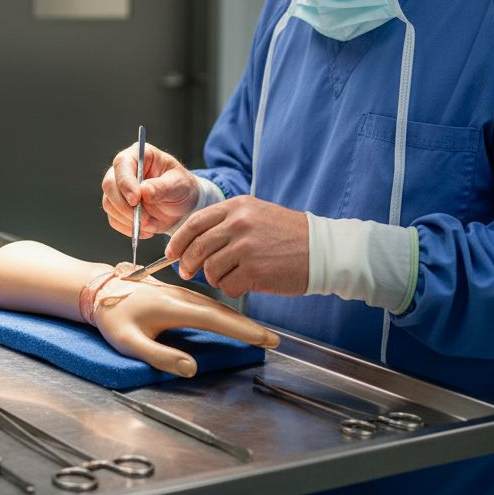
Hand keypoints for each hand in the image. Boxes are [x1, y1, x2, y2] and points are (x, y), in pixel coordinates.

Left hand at [93, 268, 279, 376]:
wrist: (97, 290)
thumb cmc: (111, 317)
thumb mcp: (130, 343)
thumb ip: (160, 356)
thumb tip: (190, 368)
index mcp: (173, 307)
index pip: (216, 320)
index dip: (242, 330)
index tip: (263, 338)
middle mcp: (181, 297)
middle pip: (222, 312)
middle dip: (249, 326)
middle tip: (272, 339)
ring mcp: (180, 293)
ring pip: (216, 306)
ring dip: (239, 319)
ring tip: (259, 333)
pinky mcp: (177, 294)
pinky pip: (208, 303)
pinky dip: (225, 312)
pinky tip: (232, 320)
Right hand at [101, 143, 197, 238]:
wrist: (181, 205)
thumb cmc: (181, 187)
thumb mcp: (179, 185)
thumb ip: (162, 187)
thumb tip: (144, 191)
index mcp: (139, 156)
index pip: (123, 164)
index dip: (126, 182)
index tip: (135, 200)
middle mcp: (124, 170)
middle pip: (109, 185)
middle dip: (124, 205)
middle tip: (144, 218)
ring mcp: (118, 188)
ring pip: (109, 204)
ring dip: (128, 219)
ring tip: (151, 223)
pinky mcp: (117, 206)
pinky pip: (114, 219)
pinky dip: (128, 228)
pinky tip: (146, 229)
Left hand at [166, 195, 308, 298]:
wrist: (322, 249)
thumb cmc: (288, 235)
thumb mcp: (256, 214)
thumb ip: (226, 222)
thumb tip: (192, 241)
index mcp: (237, 206)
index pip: (194, 223)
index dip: (178, 241)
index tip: (171, 254)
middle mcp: (239, 224)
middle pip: (196, 248)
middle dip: (188, 263)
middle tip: (188, 271)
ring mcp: (246, 247)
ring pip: (210, 269)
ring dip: (215, 277)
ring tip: (231, 275)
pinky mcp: (254, 271)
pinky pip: (227, 285)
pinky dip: (232, 288)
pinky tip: (246, 282)